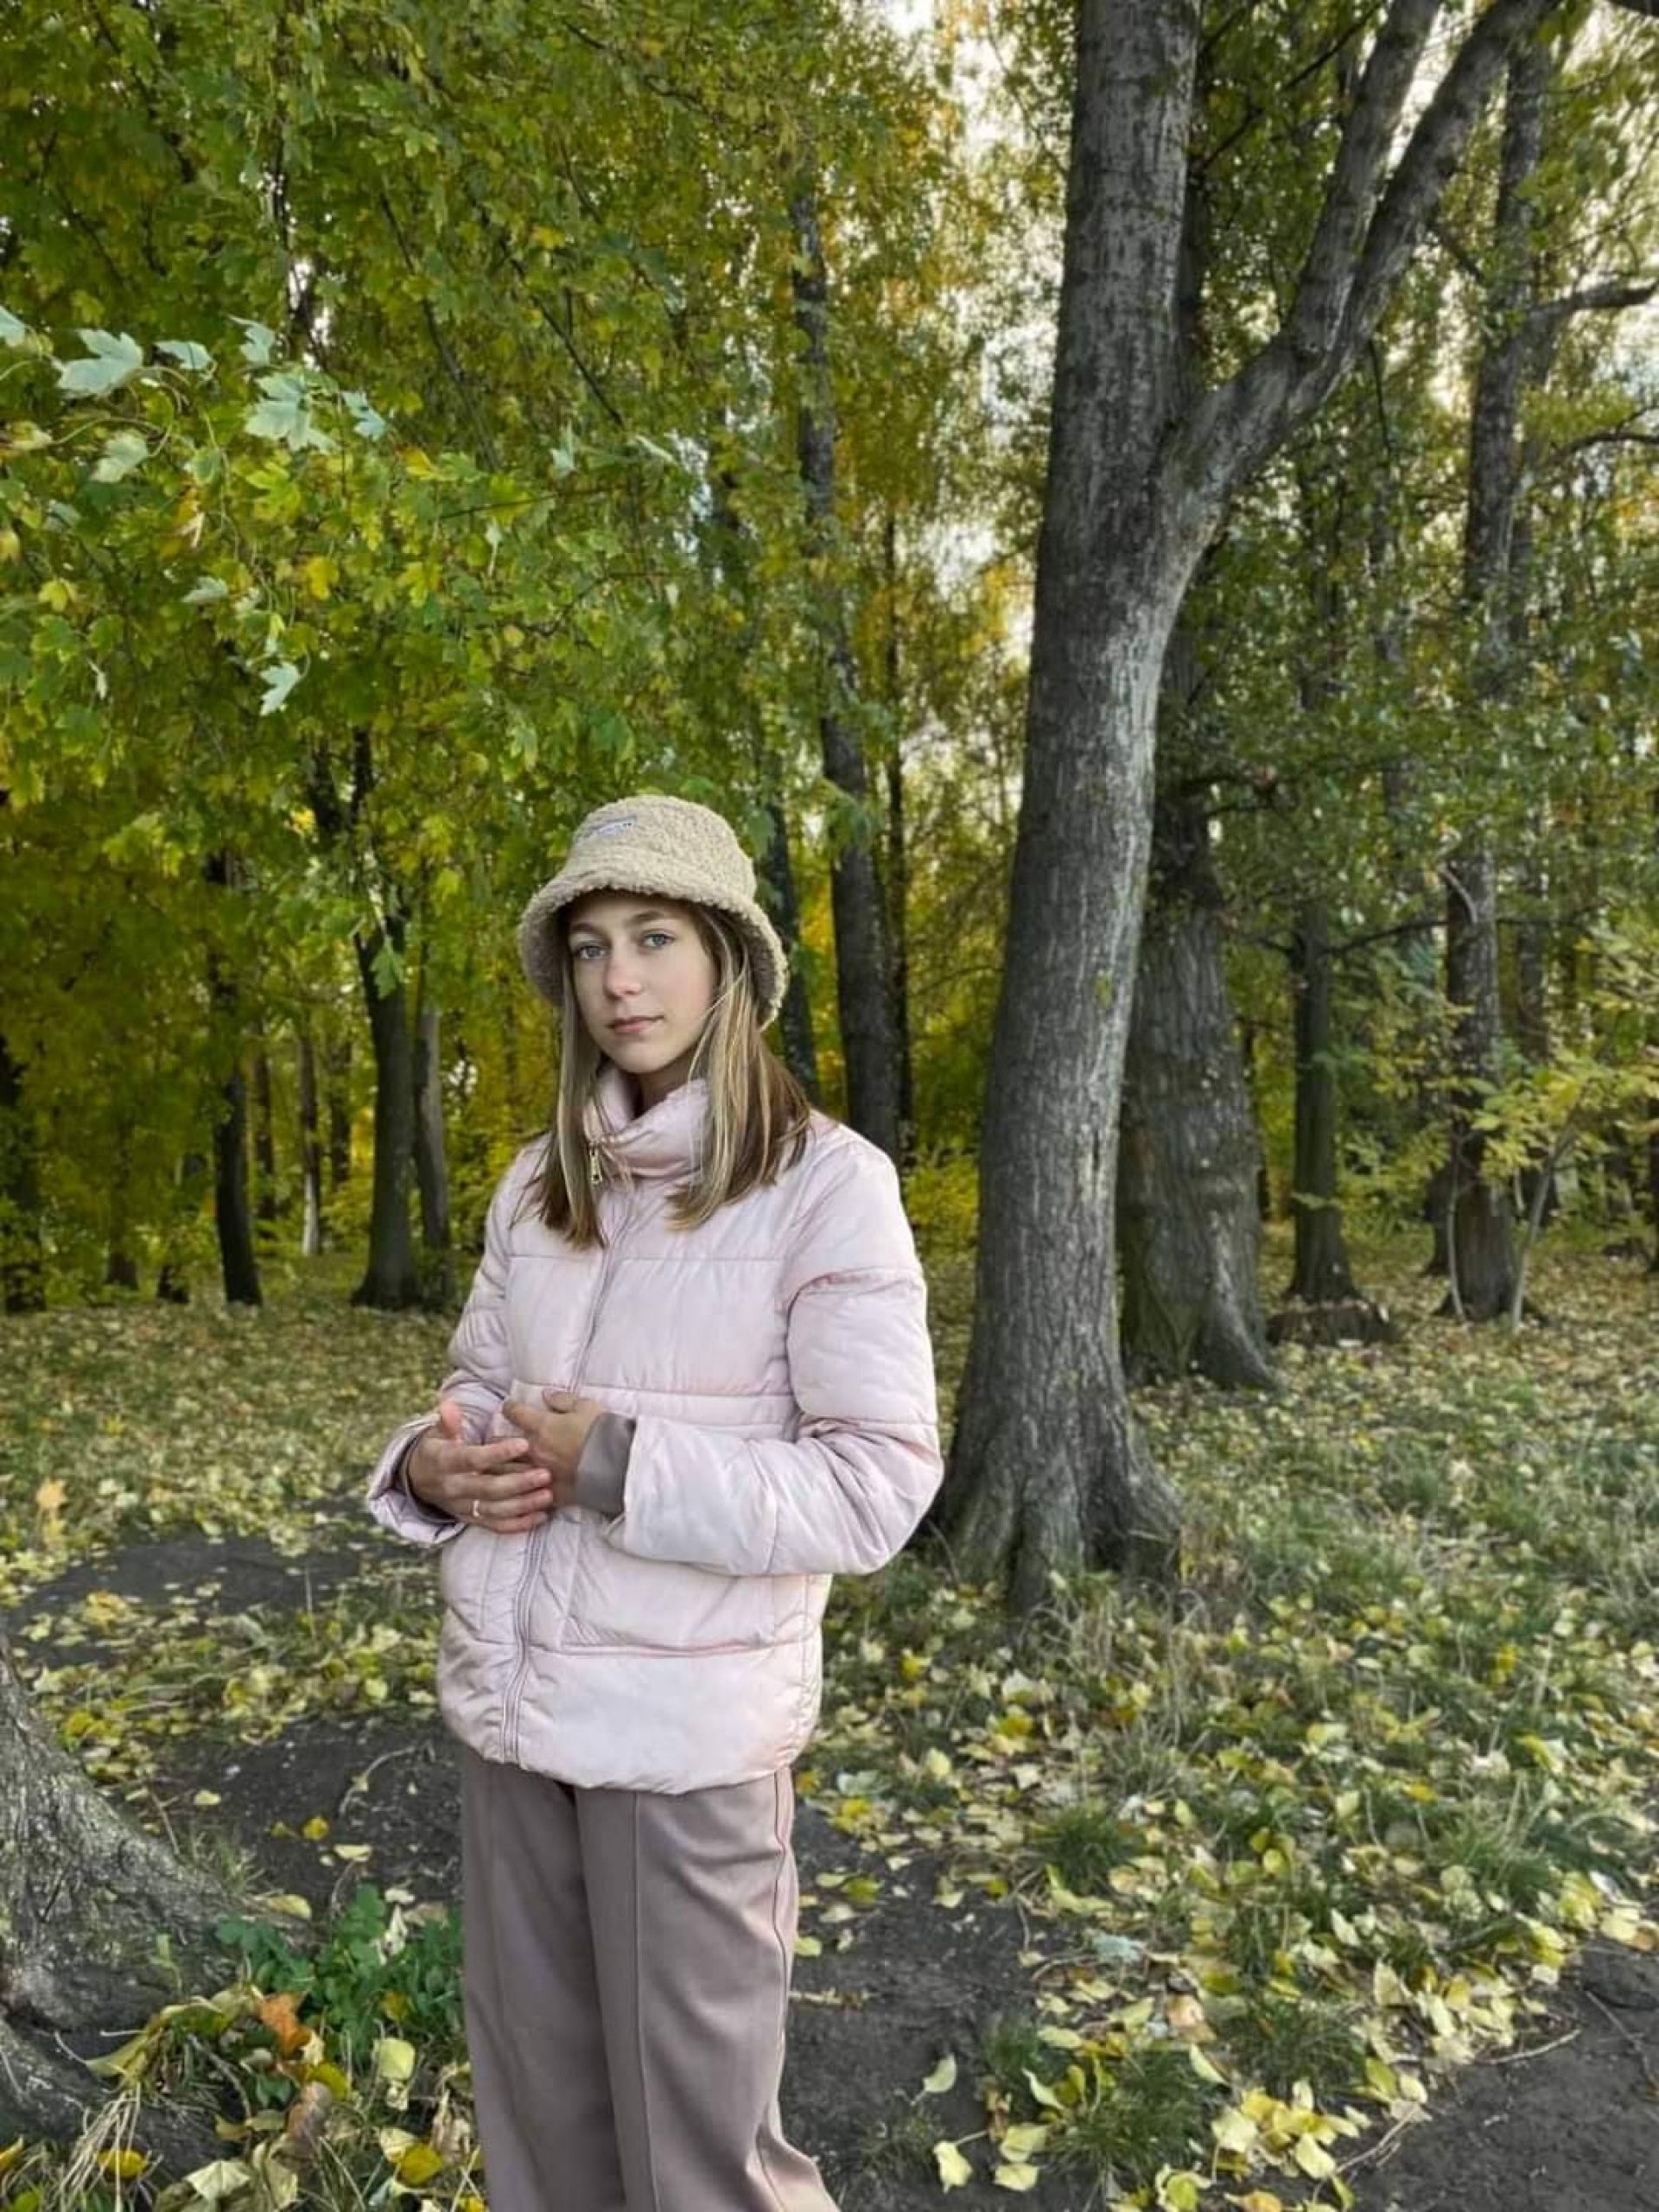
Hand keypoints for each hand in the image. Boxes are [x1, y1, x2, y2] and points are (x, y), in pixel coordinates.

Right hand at [405, 1398, 551, 1535]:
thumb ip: (448, 1422)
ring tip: (548, 1495)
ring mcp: (463, 1507)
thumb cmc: (435, 1451)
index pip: (473, 1459)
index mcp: (445, 1463)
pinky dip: (519, 1524)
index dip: (498, 1453)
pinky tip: (541, 1516)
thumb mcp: (436, 1434)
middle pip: (488, 1489)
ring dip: (523, 1505)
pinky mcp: (471, 1520)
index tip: (524, 1443)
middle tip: (545, 1474)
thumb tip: (449, 1404)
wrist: (418, 1482)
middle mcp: (454, 1488)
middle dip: (518, 1483)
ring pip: (495, 1510)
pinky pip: (496, 1526)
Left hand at [499, 1387, 605, 1507]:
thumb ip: (562, 1399)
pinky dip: (518, 1492)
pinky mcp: (548, 1494)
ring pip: (504, 1471)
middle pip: (499, 1443)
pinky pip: (524, 1495)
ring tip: (497, 1466)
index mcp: (541, 1425)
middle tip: (497, 1439)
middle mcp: (533, 1450)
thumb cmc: (602, 1432)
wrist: (617, 1465)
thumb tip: (546, 1395)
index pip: (514, 1412)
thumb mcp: (585, 1406)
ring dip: (499, 1467)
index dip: (510, 1407)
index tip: (510, 1407)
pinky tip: (516, 1491)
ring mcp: (538, 1474)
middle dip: (495, 1439)